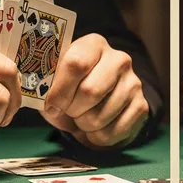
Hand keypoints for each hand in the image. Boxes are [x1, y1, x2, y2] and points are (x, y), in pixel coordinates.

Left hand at [42, 34, 149, 148]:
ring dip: (83, 125)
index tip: (51, 106)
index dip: (60, 90)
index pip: (76, 63)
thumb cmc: (68, 88)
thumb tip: (40, 97)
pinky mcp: (142, 106)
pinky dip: (97, 137)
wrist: (95, 102)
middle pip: (90, 91)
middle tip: (68, 112)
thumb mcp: (53, 79)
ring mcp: (134, 83)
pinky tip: (95, 128)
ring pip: (100, 116)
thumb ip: (45, 81)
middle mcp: (119, 59)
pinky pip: (114, 132)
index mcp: (94, 44)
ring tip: (82, 118)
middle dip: (72, 110)